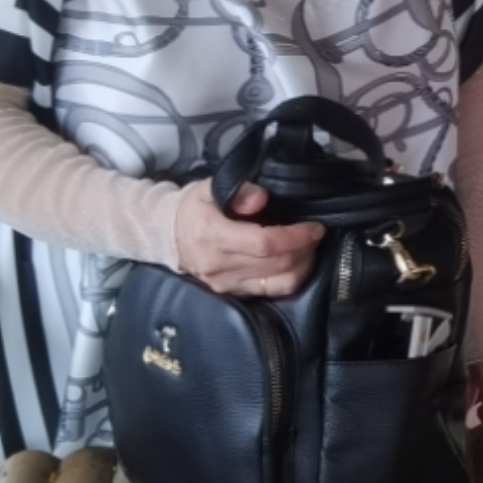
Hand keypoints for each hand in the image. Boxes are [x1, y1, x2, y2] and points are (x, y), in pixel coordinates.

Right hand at [173, 179, 324, 296]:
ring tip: (308, 247)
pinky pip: (271, 292)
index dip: (295, 237)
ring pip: (279, 282)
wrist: (168, 236)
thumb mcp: (208, 188)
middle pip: (277, 264)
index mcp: (215, 236)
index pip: (265, 244)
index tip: (314, 227)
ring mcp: (226, 284)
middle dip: (305, 248)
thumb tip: (260, 198)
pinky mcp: (232, 294)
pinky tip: (296, 263)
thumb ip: (237, 190)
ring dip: (303, 265)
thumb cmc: (193, 209)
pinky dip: (291, 278)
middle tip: (315, 233)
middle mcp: (220, 265)